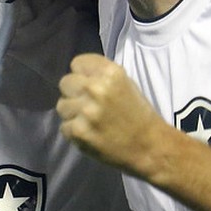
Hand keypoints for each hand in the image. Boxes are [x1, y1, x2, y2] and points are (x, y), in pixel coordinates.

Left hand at [57, 53, 167, 176]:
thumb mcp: (125, 83)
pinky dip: (74, 132)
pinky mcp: (78, 131)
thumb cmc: (138, 114)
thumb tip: (79, 76)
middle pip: (65, 83)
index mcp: (110, 73)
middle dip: (74, 93)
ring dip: (72, 113)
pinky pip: (64, 126)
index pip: (78, 63)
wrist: (149, 147)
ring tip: (88, 121)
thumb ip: (100, 76)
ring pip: (61, 105)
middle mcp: (96, 88)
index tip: (88, 84)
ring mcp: (85, 110)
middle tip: (86, 104)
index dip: (82, 74)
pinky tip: (90, 134)